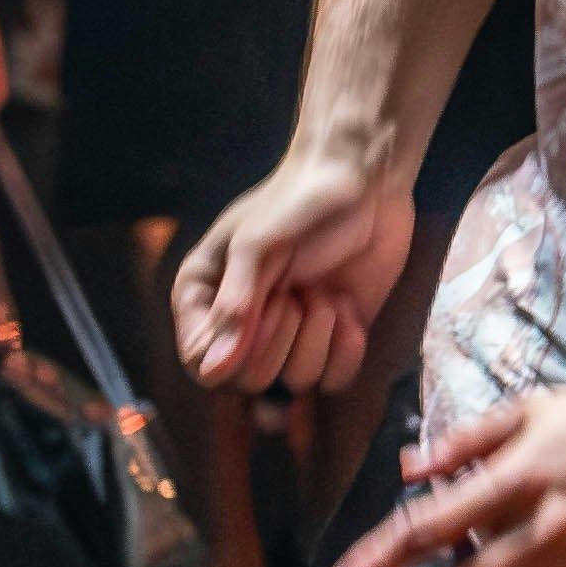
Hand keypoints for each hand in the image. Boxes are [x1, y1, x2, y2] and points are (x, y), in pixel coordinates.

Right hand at [175, 149, 419, 393]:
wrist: (363, 184)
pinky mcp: (330, 339)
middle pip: (249, 381)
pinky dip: (345, 350)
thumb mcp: (257, 248)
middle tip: (295, 293)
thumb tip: (211, 372)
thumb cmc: (297, 203)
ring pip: (295, 383)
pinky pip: (333, 380)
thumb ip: (234, 308)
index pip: (202, 365)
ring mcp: (289, 335)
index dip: (236, 350)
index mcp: (204, 299)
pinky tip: (347, 310)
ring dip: (316, 338)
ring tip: (322, 293)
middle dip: (281, 339)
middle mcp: (241, 325)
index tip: (265, 307)